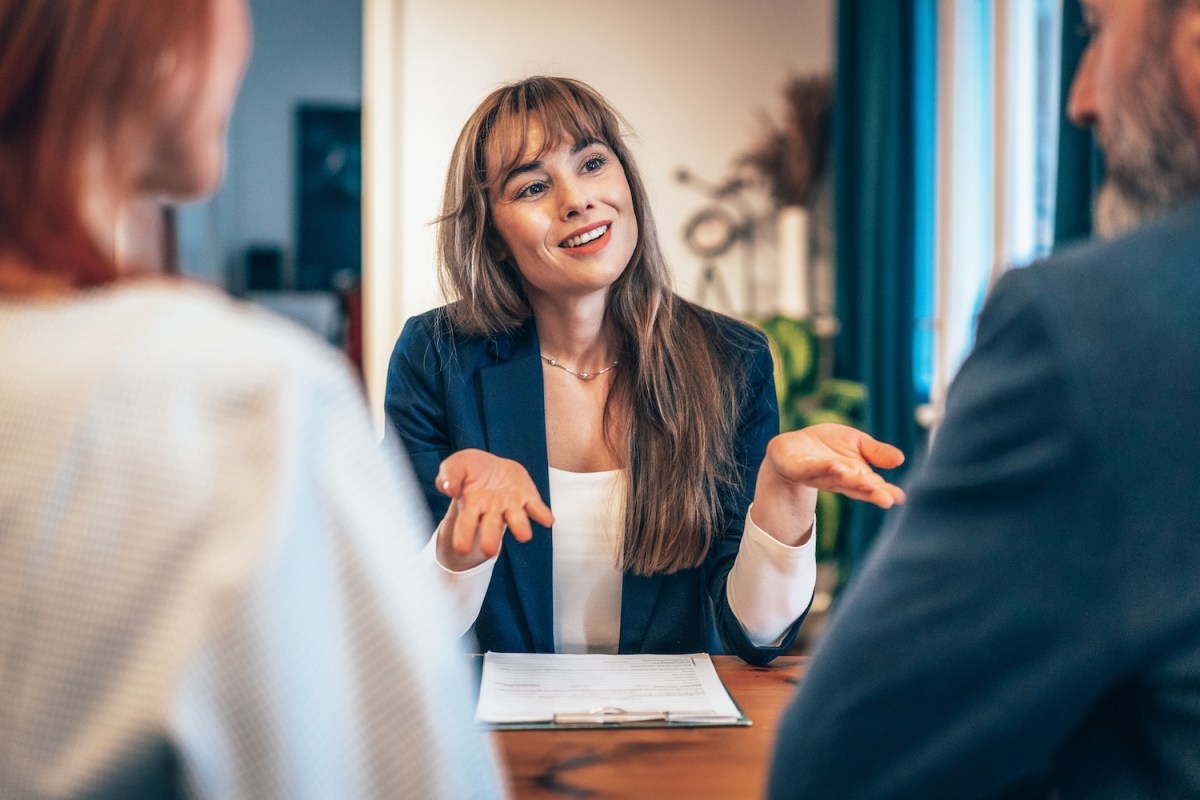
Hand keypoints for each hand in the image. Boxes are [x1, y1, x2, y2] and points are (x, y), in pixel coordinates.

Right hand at [435, 449, 553, 569]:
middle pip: (491, 528)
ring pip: (516, 520)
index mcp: (471, 507)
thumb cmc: (468, 470)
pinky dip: (542, 514)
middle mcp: (492, 512)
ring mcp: (511, 506)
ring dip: (520, 527)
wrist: (490, 465)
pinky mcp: (527, 497)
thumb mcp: (454, 466)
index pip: (466, 524)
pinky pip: (536, 507)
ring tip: (524, 536)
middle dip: (491, 539)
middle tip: (490, 552)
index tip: (462, 549)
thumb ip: (449, 476)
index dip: (463, 536)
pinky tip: (548, 520)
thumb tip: (450, 489)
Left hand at [751, 423, 904, 545]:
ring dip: (851, 481)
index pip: (872, 486)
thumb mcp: (856, 443)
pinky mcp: (798, 468)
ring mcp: (817, 475)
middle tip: (888, 498)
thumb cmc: (826, 447)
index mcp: (854, 476)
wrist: (790, 447)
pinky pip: (811, 468)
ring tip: (867, 481)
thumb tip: (900, 459)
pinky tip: (836, 466)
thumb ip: (876, 452)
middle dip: (872, 492)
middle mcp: (838, 479)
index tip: (899, 497)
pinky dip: (823, 468)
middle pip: (857, 487)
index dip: (884, 492)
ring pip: (836, 479)